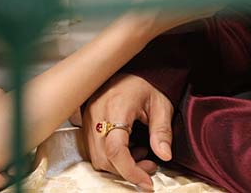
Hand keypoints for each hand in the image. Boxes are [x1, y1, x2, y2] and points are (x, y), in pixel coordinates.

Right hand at [81, 73, 172, 191]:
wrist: (129, 69)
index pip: (116, 149)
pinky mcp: (85, 121)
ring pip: (96, 156)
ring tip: (140, 153)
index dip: (130, 171)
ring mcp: (88, 117)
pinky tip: (127, 147)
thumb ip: (162, 131)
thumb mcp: (161, 105)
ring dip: (118, 164)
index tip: (146, 182)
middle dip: (127, 170)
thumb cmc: (146, 85)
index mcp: (116, 107)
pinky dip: (110, 156)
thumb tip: (164, 155)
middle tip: (149, 165)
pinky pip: (93, 149)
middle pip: (104, 158)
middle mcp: (97, 113)